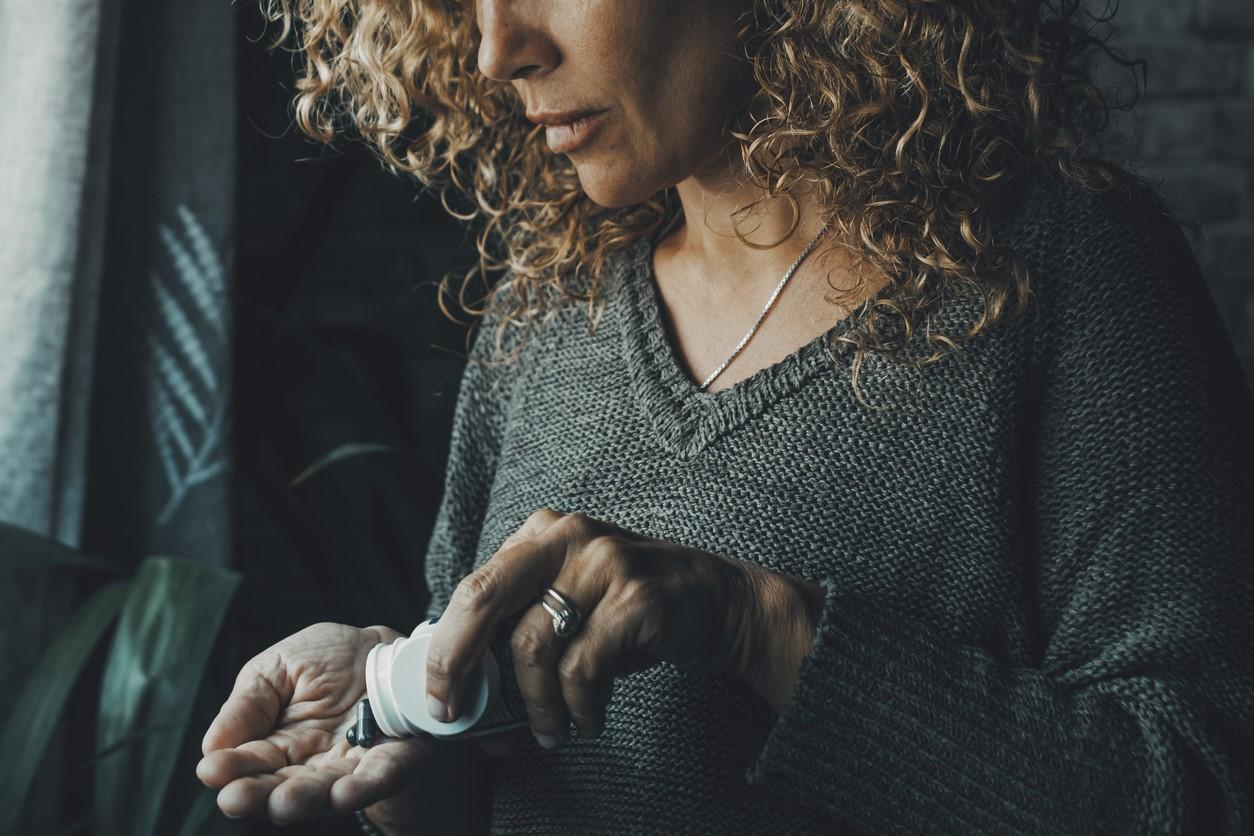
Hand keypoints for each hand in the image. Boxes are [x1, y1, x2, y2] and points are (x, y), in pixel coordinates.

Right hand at [196, 622, 517, 824]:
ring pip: (328, 791)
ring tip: (285, 803)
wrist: (385, 647)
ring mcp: (354, 766)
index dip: (232, 769)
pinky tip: (344, 792)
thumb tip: (211, 747)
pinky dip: (366, 785)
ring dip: (307, 799)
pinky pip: (383, 775)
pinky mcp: (397, 760)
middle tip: (237, 799)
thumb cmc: (326, 659)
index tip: (211, 770)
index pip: (251, 765)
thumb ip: (247, 705)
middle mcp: (314, 766)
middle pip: (283, 788)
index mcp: (278, 746)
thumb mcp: (276, 669)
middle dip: (260, 795)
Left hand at [423, 509, 821, 748]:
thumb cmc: (638, 612)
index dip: (446, 646)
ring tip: (552, 732)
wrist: (726, 604)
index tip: (439, 696)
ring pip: (534, 646)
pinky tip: (589, 719)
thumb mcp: (575, 601)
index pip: (474, 587)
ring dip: (537, 705)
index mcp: (542, 532)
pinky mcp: (637, 596)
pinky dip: (579, 706)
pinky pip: (582, 668)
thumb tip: (467, 689)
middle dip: (457, 663)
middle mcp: (567, 535)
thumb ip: (523, 626)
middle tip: (458, 711)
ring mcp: (603, 562)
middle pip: (484, 598)